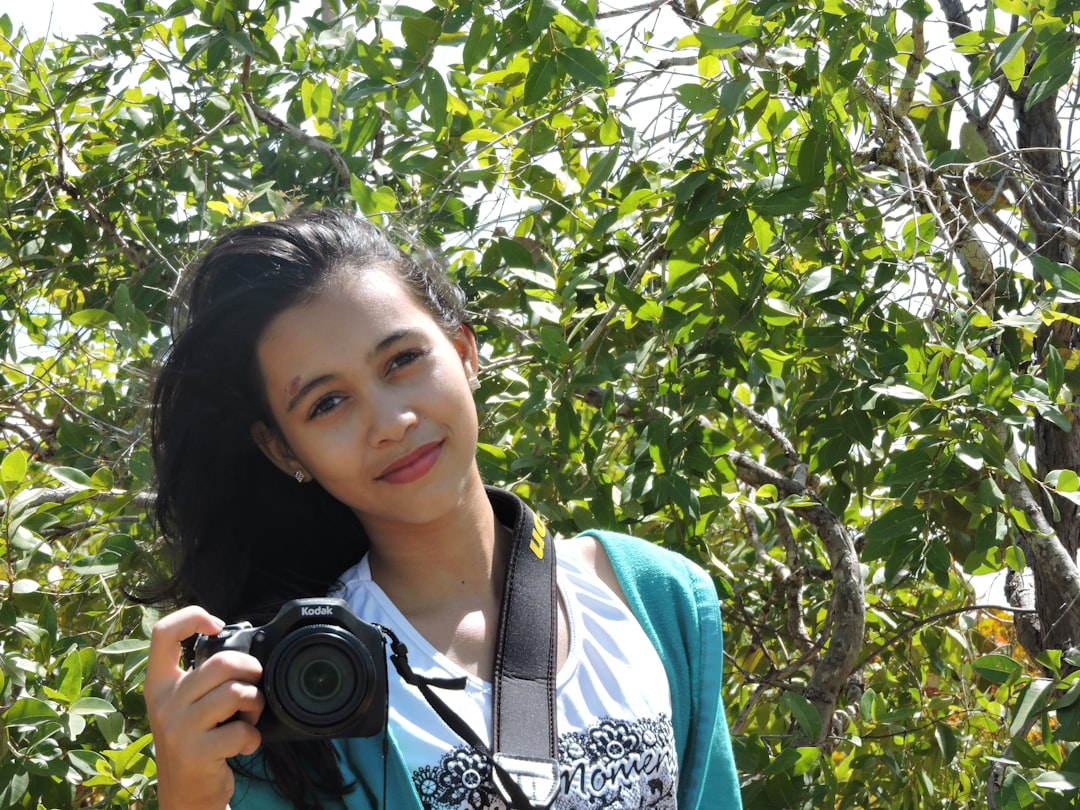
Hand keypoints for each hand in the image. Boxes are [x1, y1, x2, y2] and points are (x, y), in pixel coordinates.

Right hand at [145, 606, 264, 809]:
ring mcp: (178, 728)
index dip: (192, 617)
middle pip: (221, 661)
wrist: (185, 796)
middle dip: (251, 669)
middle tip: (254, 684)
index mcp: (159, 684)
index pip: (162, 634)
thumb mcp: (185, 707)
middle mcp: (164, 702)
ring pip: (236, 692)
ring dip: (255, 704)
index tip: (217, 624)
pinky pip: (242, 730)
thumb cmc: (195, 743)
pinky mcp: (196, 752)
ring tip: (248, 718)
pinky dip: (254, 737)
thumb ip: (200, 678)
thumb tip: (239, 645)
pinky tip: (244, 745)